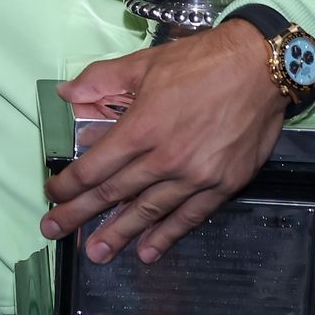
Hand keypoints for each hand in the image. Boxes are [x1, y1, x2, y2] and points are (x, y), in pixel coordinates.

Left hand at [39, 19, 284, 264]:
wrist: (261, 67)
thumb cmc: (201, 61)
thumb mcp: (144, 63)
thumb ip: (102, 79)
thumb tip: (66, 92)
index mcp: (142, 128)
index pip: (95, 166)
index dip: (70, 184)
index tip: (52, 195)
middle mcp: (165, 158)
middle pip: (114, 193)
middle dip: (80, 214)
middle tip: (55, 232)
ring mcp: (195, 176)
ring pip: (149, 211)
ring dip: (119, 234)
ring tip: (96, 252)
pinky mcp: (223, 184)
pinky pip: (189, 216)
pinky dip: (167, 235)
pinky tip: (148, 250)